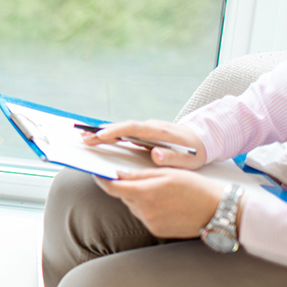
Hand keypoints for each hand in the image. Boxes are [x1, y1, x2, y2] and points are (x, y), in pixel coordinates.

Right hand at [81, 119, 206, 169]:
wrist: (204, 138)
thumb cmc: (196, 153)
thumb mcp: (189, 160)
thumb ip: (173, 158)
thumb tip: (155, 155)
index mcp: (159, 132)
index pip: (133, 129)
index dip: (115, 132)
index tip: (99, 137)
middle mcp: (150, 126)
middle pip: (122, 126)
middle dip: (102, 132)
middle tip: (83, 138)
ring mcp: (147, 128)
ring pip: (122, 128)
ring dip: (104, 132)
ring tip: (85, 138)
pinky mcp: (145, 132)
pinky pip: (125, 131)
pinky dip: (111, 134)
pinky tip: (100, 139)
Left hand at [94, 168, 229, 238]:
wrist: (218, 212)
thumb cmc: (195, 188)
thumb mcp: (167, 173)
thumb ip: (139, 174)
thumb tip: (117, 174)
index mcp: (146, 193)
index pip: (113, 188)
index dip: (102, 180)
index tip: (97, 173)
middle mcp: (145, 211)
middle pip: (123, 196)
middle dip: (125, 186)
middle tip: (136, 178)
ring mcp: (151, 223)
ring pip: (133, 206)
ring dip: (137, 197)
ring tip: (158, 191)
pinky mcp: (157, 231)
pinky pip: (144, 216)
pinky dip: (147, 208)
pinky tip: (163, 203)